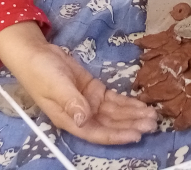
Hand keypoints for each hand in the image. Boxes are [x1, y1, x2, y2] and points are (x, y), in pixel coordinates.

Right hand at [0, 22, 156, 143]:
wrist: (37, 54)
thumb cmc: (41, 72)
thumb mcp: (56, 86)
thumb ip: (71, 102)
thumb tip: (83, 120)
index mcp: (69, 118)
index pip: (96, 132)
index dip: (116, 135)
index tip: (136, 135)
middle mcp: (81, 114)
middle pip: (110, 124)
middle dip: (131, 125)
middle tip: (153, 124)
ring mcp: (89, 102)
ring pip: (115, 113)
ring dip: (133, 115)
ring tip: (152, 115)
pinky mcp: (94, 90)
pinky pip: (113, 100)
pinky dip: (127, 103)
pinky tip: (141, 105)